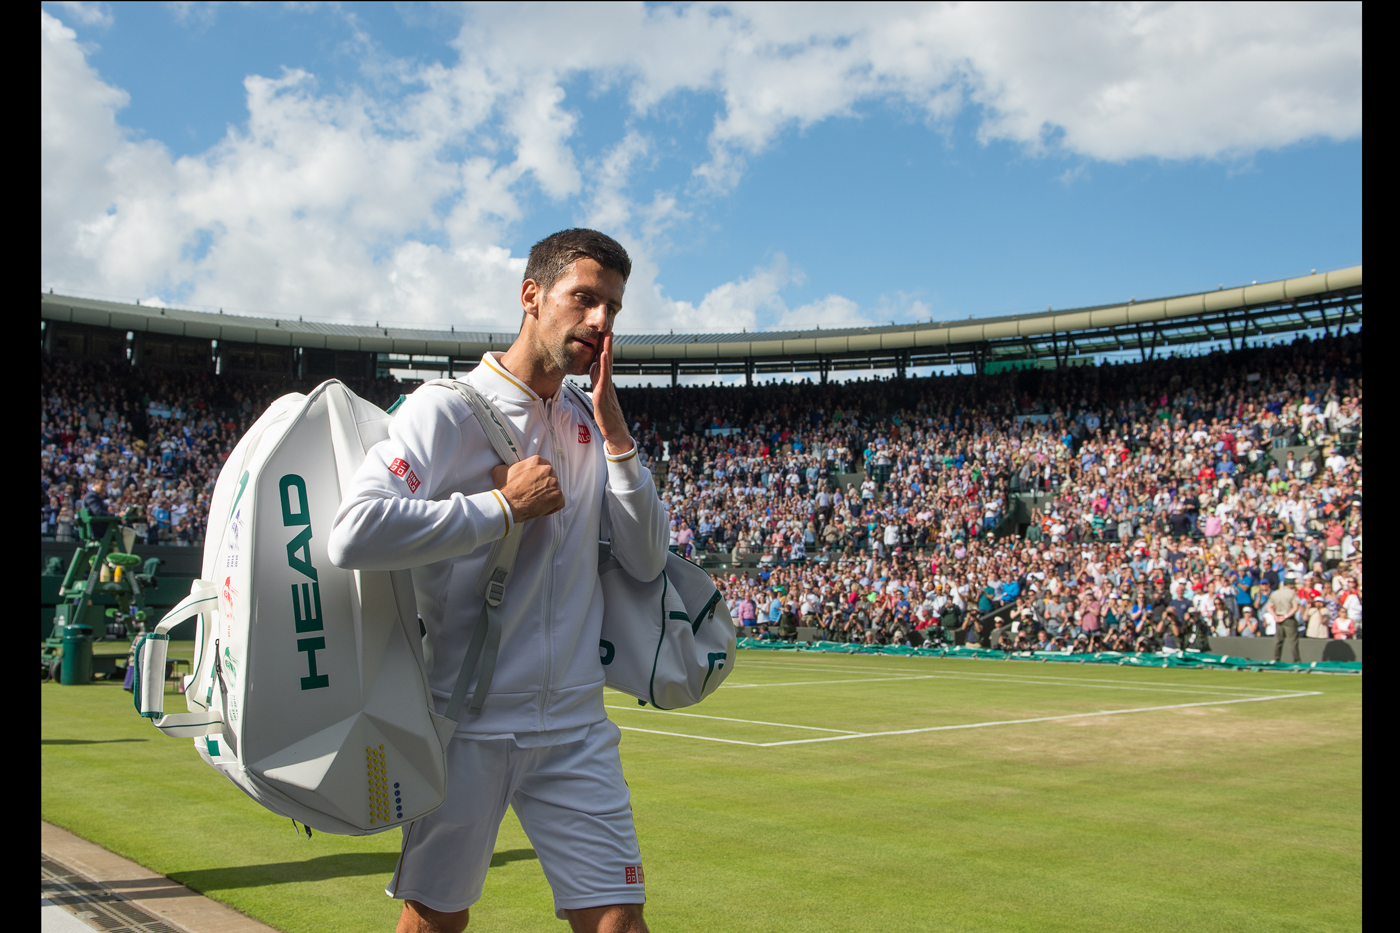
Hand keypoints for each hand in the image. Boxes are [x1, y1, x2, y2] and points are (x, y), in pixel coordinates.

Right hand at [492, 456, 563, 521]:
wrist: (509, 504)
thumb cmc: (506, 490)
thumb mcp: (501, 471)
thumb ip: (507, 466)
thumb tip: (505, 467)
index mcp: (536, 461)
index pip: (543, 466)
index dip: (539, 476)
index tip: (534, 482)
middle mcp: (547, 470)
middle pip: (551, 477)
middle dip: (544, 485)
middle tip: (535, 492)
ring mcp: (554, 483)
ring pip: (555, 489)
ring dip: (548, 495)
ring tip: (538, 501)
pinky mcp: (557, 496)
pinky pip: (560, 501)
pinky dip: (554, 506)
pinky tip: (544, 508)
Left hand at [588, 333, 633, 455]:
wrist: (616, 434)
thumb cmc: (607, 416)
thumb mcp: (599, 394)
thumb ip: (597, 380)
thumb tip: (593, 366)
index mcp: (605, 383)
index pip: (604, 362)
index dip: (604, 347)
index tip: (605, 332)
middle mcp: (607, 383)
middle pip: (607, 360)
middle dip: (607, 344)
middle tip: (609, 327)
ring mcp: (606, 389)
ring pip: (606, 367)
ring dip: (607, 350)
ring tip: (607, 336)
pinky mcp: (603, 397)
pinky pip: (603, 379)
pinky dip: (603, 367)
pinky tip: (601, 356)